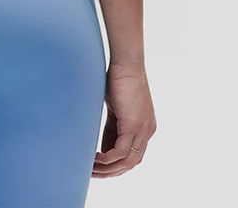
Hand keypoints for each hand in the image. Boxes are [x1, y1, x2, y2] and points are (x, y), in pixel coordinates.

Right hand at [92, 61, 156, 177]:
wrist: (127, 63)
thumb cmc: (119, 78)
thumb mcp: (116, 108)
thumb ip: (113, 126)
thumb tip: (103, 145)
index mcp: (145, 127)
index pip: (132, 155)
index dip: (116, 164)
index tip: (99, 166)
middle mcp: (147, 132)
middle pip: (131, 163)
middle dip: (111, 172)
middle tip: (92, 173)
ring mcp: (142, 130)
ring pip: (126, 162)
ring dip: (107, 169)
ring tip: (90, 169)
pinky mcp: (133, 126)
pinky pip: (120, 152)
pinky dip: (107, 160)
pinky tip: (94, 159)